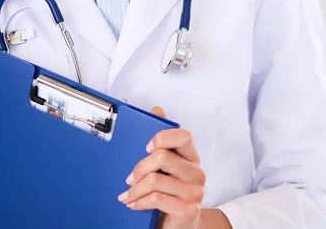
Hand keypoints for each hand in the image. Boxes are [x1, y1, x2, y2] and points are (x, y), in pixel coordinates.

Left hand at [118, 106, 205, 228]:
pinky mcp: (189, 209)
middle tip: (129, 178)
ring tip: (128, 194)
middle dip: (139, 168)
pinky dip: (139, 201)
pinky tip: (134, 204)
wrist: (177, 228)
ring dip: (135, 189)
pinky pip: (157, 198)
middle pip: (163, 157)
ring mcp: (195, 191)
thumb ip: (161, 142)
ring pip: (156, 179)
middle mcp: (197, 172)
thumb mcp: (164, 169)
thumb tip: (158, 110)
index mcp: (192, 158)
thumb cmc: (169, 196)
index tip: (145, 147)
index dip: (162, 138)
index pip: (183, 136)